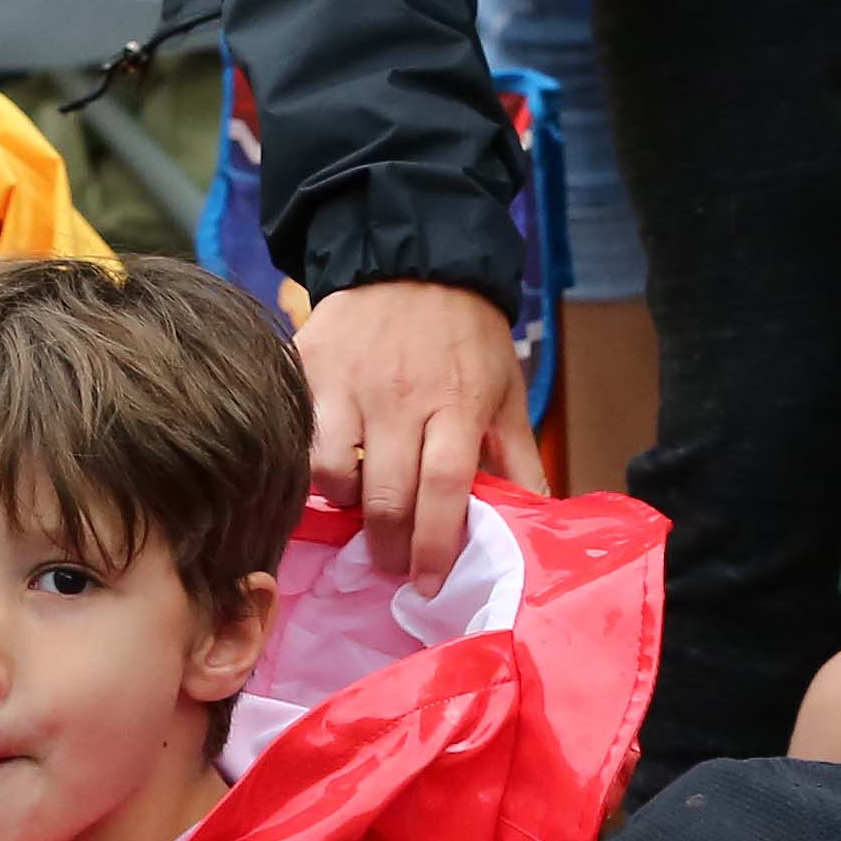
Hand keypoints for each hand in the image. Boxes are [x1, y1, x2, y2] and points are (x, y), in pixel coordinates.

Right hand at [292, 278, 545, 593]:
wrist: (410, 259)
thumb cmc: (464, 333)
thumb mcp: (503, 387)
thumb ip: (516, 454)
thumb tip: (540, 515)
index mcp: (455, 403)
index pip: (442, 489)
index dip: (434, 544)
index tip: (427, 582)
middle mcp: (399, 397)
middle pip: (386, 495)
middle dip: (388, 546)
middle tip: (393, 565)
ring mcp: (347, 384)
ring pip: (332, 475)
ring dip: (347, 508)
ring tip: (361, 512)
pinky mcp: (308, 371)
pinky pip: (299, 441)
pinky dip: (310, 471)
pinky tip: (327, 477)